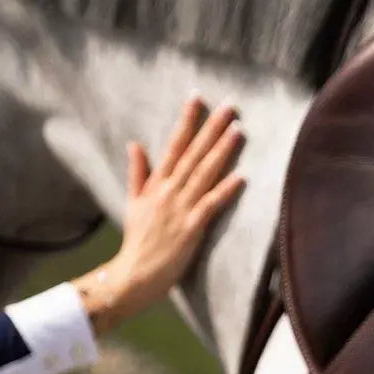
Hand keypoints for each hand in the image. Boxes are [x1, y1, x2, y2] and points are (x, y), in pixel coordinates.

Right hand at [73, 98, 245, 333]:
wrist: (133, 275)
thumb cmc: (137, 242)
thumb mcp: (133, 203)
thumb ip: (138, 173)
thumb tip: (135, 144)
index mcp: (157, 184)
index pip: (174, 145)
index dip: (187, 121)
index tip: (199, 97)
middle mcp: (168, 192)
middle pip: (194, 154)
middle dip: (212, 128)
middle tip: (231, 105)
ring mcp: (179, 209)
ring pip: (204, 174)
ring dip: (222, 152)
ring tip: (238, 130)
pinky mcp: (190, 229)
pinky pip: (210, 206)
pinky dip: (224, 191)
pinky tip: (240, 177)